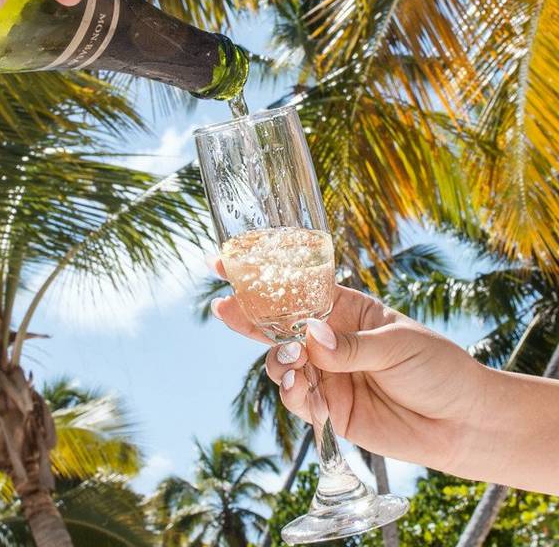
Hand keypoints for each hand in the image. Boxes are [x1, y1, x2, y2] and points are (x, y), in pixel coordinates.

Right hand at [211, 283, 484, 474]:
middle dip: (247, 316)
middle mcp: (328, 340)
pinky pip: (295, 398)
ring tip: (290, 364)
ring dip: (276, 361)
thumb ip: (350, 346)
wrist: (461, 423)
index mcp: (346, 310)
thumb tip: (309, 339)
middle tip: (223, 307)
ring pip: (279, 362)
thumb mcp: (398, 346)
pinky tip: (301, 390)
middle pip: (277, 324)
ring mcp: (325, 374)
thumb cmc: (438, 369)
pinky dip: (292, 394)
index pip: (298, 288)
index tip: (229, 261)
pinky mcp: (327, 408)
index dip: (264, 276)